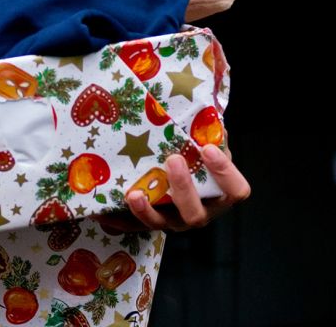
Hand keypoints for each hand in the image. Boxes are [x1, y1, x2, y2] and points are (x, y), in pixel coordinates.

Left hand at [93, 139, 250, 232]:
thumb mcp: (203, 143)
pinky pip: (131, 226)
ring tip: (134, 193)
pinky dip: (116, 219)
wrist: (173, 175)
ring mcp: (172, 220)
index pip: (235, 191)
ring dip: (148, 211)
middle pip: (197, 214)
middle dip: (184, 189)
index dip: (225, 173)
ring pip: (162, 224)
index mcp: (218, 193)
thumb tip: (204, 109)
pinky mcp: (149, 222)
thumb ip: (207, 131)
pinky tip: (100, 212)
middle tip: (172, 160)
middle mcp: (198, 212)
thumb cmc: (193, 157)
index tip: (208, 149)